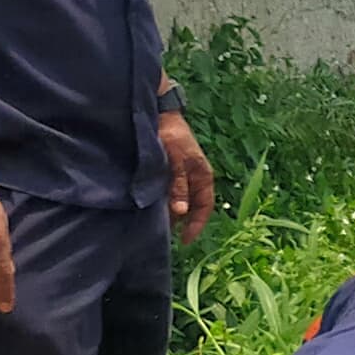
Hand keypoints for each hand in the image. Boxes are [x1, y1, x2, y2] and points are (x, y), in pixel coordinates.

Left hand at [160, 114, 214, 242]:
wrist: (159, 114)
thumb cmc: (171, 135)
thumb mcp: (175, 160)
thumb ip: (178, 185)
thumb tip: (181, 212)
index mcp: (203, 176)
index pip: (204, 207)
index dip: (196, 225)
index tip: (184, 240)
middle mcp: (195, 179)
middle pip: (191, 207)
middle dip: (180, 222)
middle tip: (164, 234)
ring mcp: (182, 176)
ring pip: (179, 201)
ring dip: (170, 213)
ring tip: (154, 223)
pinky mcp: (170, 173)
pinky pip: (169, 193)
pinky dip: (162, 202)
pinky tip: (150, 207)